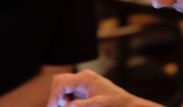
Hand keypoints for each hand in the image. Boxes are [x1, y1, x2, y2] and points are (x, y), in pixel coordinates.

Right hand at [47, 69, 163, 106]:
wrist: (129, 106)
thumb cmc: (117, 104)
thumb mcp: (100, 105)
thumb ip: (83, 105)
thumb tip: (67, 106)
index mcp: (85, 78)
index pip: (61, 82)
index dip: (54, 96)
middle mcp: (82, 78)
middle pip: (59, 82)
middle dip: (54, 96)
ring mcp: (82, 84)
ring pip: (62, 87)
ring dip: (59, 99)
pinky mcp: (83, 91)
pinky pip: (68, 94)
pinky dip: (65, 101)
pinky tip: (68, 106)